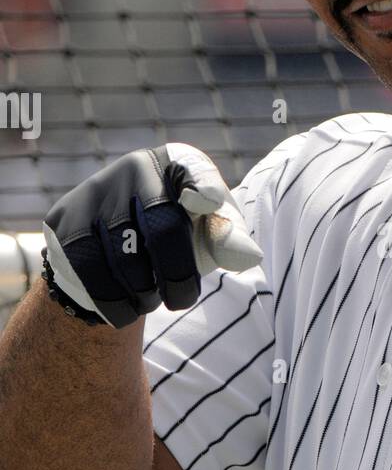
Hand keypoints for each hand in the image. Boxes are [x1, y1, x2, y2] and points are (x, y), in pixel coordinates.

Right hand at [42, 144, 262, 328]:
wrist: (114, 254)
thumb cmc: (176, 240)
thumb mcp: (207, 237)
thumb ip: (228, 241)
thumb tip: (249, 255)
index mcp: (175, 163)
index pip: (193, 171)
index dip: (203, 187)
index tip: (209, 203)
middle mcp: (133, 168)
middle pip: (163, 228)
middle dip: (177, 275)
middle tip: (180, 298)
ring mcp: (94, 193)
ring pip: (124, 257)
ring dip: (146, 292)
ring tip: (152, 298)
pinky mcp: (64, 223)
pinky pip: (91, 273)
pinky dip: (116, 301)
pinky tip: (127, 306)